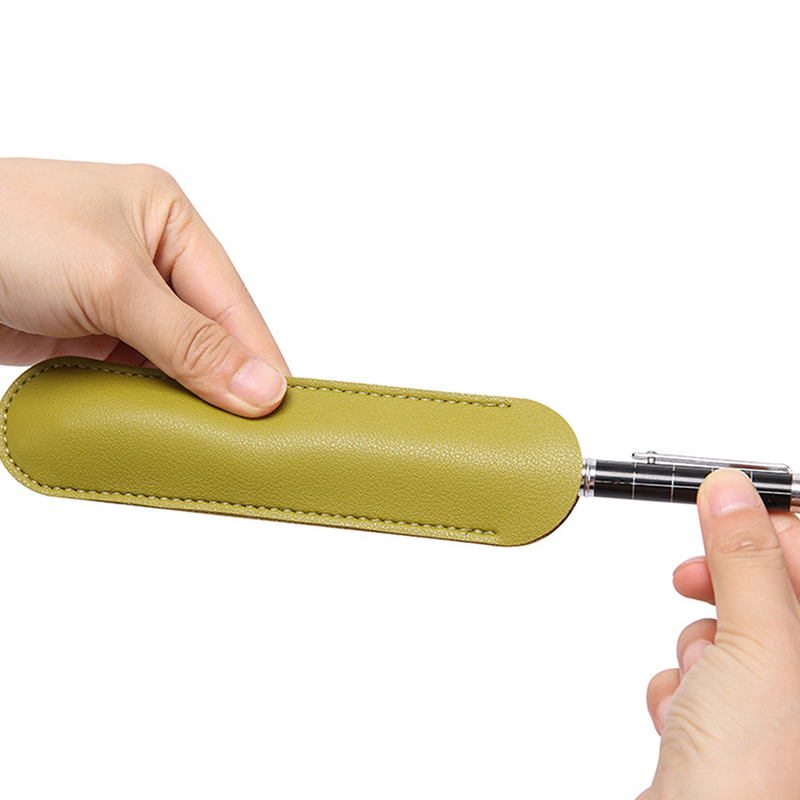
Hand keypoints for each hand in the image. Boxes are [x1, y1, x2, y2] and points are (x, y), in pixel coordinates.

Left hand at [0, 158, 288, 416]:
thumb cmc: (4, 232)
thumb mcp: (112, 283)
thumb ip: (190, 341)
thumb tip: (260, 388)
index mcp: (168, 218)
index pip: (230, 299)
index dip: (257, 356)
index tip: (281, 411)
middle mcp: (148, 255)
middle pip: (207, 332)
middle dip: (223, 381)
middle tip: (251, 436)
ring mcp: (118, 296)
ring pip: (175, 357)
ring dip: (186, 396)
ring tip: (212, 440)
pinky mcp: (89, 331)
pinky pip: (135, 372)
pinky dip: (148, 400)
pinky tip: (164, 427)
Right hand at [638, 469, 799, 798]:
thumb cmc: (754, 784)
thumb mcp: (759, 647)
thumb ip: (747, 560)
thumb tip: (732, 492)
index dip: (779, 525)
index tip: (731, 507)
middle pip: (775, 590)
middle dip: (727, 587)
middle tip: (696, 577)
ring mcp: (777, 706)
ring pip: (732, 630)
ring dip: (701, 647)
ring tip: (701, 683)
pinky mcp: (734, 727)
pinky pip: (706, 672)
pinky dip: (685, 686)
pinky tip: (686, 720)